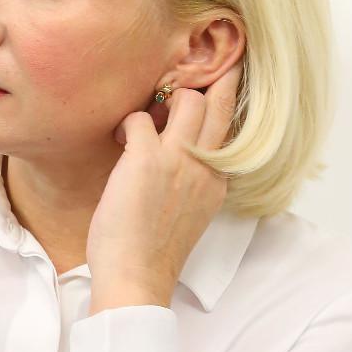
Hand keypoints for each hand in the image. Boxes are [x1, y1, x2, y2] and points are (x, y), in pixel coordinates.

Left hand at [87, 64, 243, 311]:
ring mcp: (177, 160)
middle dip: (205, 81)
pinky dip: (128, 123)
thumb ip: (195, 182)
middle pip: (217, 103)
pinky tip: (120, 140)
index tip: (225, 76)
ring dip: (165, 99)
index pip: (231, 127)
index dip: (226, 96)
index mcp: (217, 180)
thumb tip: (180, 158)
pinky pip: (140, 117)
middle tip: (183, 73)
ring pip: (187, 100)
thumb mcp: (192, 213)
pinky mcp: (145, 159)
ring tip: (148, 116)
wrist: (137, 277)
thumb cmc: (155, 252)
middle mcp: (204, 166)